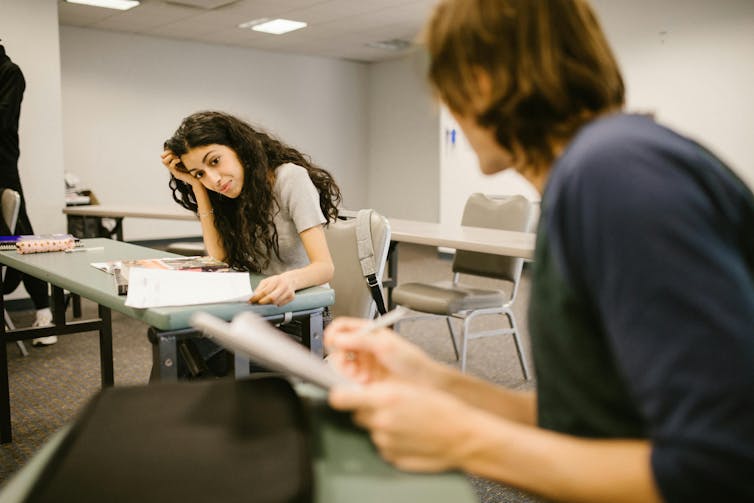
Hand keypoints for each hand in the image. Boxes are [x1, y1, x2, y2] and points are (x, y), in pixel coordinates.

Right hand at [161, 148, 198, 186]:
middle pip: (162, 159)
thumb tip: (184, 144)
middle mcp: (172, 168)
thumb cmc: (195, 169)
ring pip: (164, 161)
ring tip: (177, 157)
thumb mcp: (188, 160)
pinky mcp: (176, 174)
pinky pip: (171, 166)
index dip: (168, 151)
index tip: (174, 149)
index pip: (165, 156)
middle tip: (175, 153)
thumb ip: (184, 155)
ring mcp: (173, 171)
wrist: (198, 180)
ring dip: (170, 157)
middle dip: (168, 153)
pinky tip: (179, 160)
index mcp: (174, 165)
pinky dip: (174, 161)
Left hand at [250, 273, 295, 305]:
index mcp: (276, 280)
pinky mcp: (292, 297)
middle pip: (272, 298)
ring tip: (266, 301)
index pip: (265, 291)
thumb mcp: (266, 281)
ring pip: (276, 302)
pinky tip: (275, 301)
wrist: (290, 279)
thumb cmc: (276, 281)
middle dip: (263, 302)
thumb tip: (253, 297)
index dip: (257, 297)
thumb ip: (260, 288)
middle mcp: (283, 285)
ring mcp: (289, 291)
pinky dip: (276, 304)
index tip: (251, 301)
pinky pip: (282, 304)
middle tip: (258, 303)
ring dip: (269, 304)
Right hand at [324, 317, 445, 387]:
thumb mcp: (386, 346)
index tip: (332, 344)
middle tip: (350, 368)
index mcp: (368, 332)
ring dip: (348, 372)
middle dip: (341, 358)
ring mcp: (363, 363)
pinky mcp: (364, 378)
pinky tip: (365, 383)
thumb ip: (361, 340)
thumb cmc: (412, 362)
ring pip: (342, 365)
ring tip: (362, 377)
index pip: (342, 327)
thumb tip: (338, 338)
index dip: (333, 333)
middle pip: (338, 348)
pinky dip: (353, 382)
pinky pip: (348, 379)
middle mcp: (364, 346)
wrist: (424, 384)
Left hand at [329, 381, 476, 471]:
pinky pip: (382, 445)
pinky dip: (390, 440)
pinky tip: (409, 435)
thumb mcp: (411, 388)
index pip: (340, 397)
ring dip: (381, 425)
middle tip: (388, 406)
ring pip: (371, 429)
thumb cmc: (444, 409)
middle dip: (366, 409)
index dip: (339, 395)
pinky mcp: (390, 456)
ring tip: (406, 422)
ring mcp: (384, 441)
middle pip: (356, 413)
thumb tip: (356, 391)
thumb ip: (380, 390)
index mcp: (385, 398)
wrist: (463, 436)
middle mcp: (381, 421)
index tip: (340, 393)